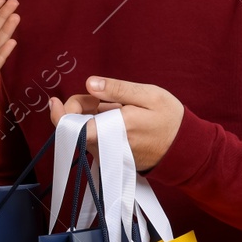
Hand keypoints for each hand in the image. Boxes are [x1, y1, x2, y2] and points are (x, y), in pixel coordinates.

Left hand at [48, 76, 184, 171]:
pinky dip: (100, 126)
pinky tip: (119, 119)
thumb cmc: (170, 120)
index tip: (55, 100)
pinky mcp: (111, 158)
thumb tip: (90, 83)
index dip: (59, 114)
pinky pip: (96, 139)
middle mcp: (106, 148)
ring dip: (92, 116)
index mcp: (112, 131)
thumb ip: (117, 89)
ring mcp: (108, 155)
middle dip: (82, 107)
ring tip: (117, 107)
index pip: (72, 128)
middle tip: (102, 96)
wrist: (186, 150)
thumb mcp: (148, 96)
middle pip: (76, 126)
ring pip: (85, 132)